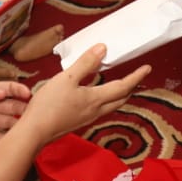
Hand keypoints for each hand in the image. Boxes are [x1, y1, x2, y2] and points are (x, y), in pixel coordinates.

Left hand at [0, 78, 32, 143]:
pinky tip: (15, 142)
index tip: (28, 95)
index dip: (19, 91)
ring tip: (29, 130)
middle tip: (35, 115)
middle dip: (23, 109)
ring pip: (7, 122)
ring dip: (17, 125)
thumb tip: (2, 93)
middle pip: (11, 106)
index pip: (8, 89)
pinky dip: (5, 139)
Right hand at [24, 45, 149, 142]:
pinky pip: (99, 109)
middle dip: (131, 87)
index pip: (123, 87)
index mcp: (96, 99)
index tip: (147, 68)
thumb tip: (103, 48)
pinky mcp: (78, 121)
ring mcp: (87, 118)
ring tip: (120, 83)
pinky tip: (96, 95)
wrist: (34, 132)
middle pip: (120, 99)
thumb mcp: (66, 78)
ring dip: (119, 94)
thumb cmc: (49, 105)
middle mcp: (96, 111)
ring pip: (111, 105)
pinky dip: (105, 99)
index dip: (136, 77)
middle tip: (136, 76)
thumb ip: (85, 63)